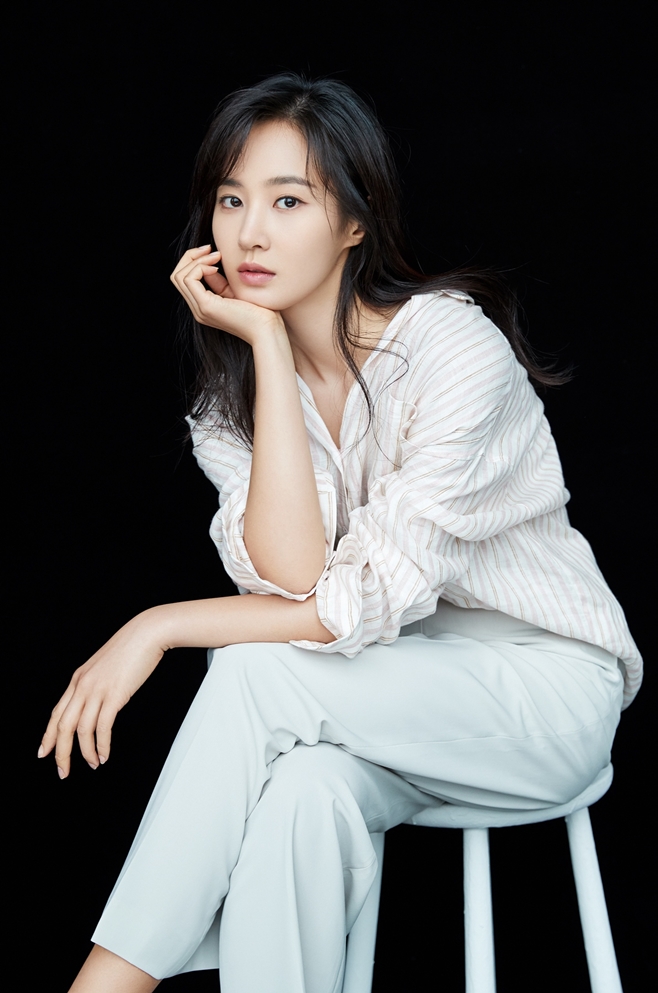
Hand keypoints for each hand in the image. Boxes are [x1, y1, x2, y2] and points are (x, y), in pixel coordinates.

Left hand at [38, 610, 165, 777]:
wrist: (147, 633)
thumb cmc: (132, 648)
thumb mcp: (105, 667)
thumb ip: (98, 683)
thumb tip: (98, 702)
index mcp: (78, 679)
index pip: (56, 713)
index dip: (48, 736)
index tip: (44, 753)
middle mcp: (82, 685)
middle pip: (62, 726)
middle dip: (60, 753)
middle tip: (63, 772)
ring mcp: (97, 690)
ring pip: (80, 730)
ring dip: (85, 752)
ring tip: (92, 764)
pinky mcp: (114, 695)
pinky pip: (102, 727)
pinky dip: (101, 745)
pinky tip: (104, 755)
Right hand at [170, 245, 284, 346]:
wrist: (267, 330)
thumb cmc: (260, 312)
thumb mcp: (235, 292)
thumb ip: (220, 281)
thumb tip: (211, 264)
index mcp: (204, 307)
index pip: (184, 279)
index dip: (195, 261)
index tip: (215, 253)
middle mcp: (198, 309)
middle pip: (177, 276)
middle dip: (191, 256)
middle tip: (209, 249)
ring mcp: (200, 309)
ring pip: (179, 276)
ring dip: (196, 260)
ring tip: (216, 256)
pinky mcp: (206, 307)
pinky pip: (189, 279)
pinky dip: (200, 266)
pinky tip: (216, 266)